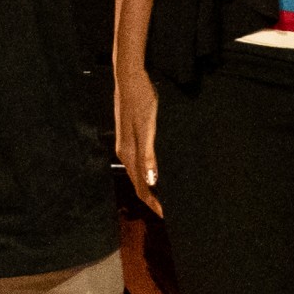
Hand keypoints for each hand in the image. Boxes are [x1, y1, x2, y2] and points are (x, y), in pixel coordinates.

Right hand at [111, 67, 164, 216]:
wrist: (129, 79)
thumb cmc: (141, 101)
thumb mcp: (148, 127)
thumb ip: (149, 156)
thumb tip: (152, 182)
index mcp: (129, 154)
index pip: (141, 187)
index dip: (153, 203)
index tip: (167, 215)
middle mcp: (124, 152)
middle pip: (138, 183)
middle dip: (151, 199)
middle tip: (168, 210)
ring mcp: (125, 144)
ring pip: (137, 174)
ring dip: (149, 186)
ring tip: (163, 195)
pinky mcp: (129, 136)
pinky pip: (137, 162)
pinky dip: (147, 173)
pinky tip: (155, 171)